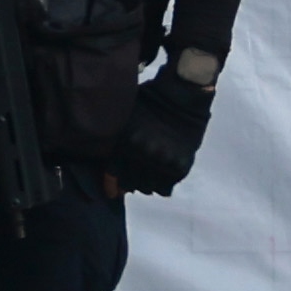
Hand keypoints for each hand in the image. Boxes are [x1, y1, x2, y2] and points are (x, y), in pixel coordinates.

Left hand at [116, 67, 213, 196]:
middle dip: (130, 183)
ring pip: (149, 189)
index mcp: (126, 142)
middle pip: (131, 184)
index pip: (113, 174)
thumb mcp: (124, 117)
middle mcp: (143, 154)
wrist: (182, 97)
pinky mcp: (180, 166)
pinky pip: (166, 188)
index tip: (112, 192)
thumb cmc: (149, 103)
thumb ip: (114, 140)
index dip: (111, 185)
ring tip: (148, 175)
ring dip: (146, 184)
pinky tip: (160, 174)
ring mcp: (162, 161)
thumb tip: (108, 164)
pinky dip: (162, 184)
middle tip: (132, 180)